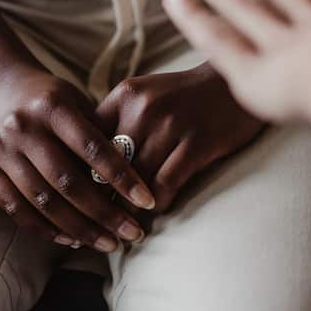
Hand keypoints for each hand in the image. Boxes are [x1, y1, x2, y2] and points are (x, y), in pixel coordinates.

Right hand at [0, 69, 156, 251]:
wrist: (0, 88)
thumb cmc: (53, 101)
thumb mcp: (79, 104)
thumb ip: (101, 135)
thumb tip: (134, 182)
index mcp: (52, 106)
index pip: (93, 148)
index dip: (122, 178)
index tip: (147, 202)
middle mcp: (22, 127)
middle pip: (67, 182)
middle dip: (104, 214)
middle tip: (132, 235)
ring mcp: (0, 150)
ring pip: (44, 202)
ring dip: (80, 229)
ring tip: (108, 244)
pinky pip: (17, 210)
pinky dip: (46, 229)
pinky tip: (73, 240)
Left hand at [95, 66, 264, 212]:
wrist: (233, 85)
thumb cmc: (184, 96)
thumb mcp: (144, 95)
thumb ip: (116, 120)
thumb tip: (83, 162)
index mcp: (125, 95)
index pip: (89, 139)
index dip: (81, 170)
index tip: (77, 195)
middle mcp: (143, 107)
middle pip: (110, 163)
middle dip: (101, 195)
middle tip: (95, 221)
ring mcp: (171, 125)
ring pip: (136, 178)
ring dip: (129, 206)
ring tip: (123, 225)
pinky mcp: (197, 143)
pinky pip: (166, 183)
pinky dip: (158, 202)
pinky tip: (155, 211)